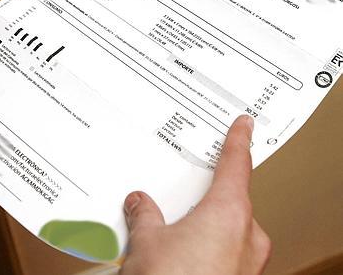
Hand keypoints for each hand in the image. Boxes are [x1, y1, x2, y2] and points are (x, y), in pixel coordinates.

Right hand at [120, 116, 270, 274]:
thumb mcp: (147, 244)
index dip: (239, 140)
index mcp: (229, 214)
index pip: (237, 164)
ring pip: (230, 230)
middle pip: (232, 200)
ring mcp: (246, 265)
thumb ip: (145, 216)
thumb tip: (139, 203)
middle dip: (208, 196)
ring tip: (170, 227)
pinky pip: (227, 254)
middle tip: (184, 188)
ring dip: (205, 226)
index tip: (244, 124)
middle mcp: (246, 237)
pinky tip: (181, 255)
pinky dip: (207, 248)